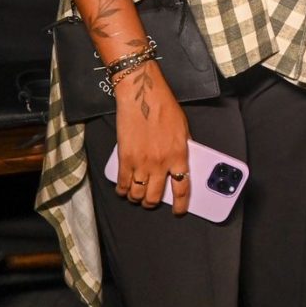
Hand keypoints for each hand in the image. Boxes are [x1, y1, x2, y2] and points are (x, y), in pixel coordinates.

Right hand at [113, 64, 191, 213]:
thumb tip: (182, 165)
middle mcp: (161, 163)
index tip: (179, 211)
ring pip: (137, 194)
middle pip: (155, 196)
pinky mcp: (125, 158)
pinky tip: (123, 189)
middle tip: (151, 201)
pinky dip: (122, 190)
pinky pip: (122, 184)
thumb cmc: (164, 107)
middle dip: (152, 202)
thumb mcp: (183, 130)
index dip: (181, 204)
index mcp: (179, 156)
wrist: (142, 95)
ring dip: (137, 198)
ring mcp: (141, 163)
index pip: (182, 188)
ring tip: (137, 195)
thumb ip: (182, 149)